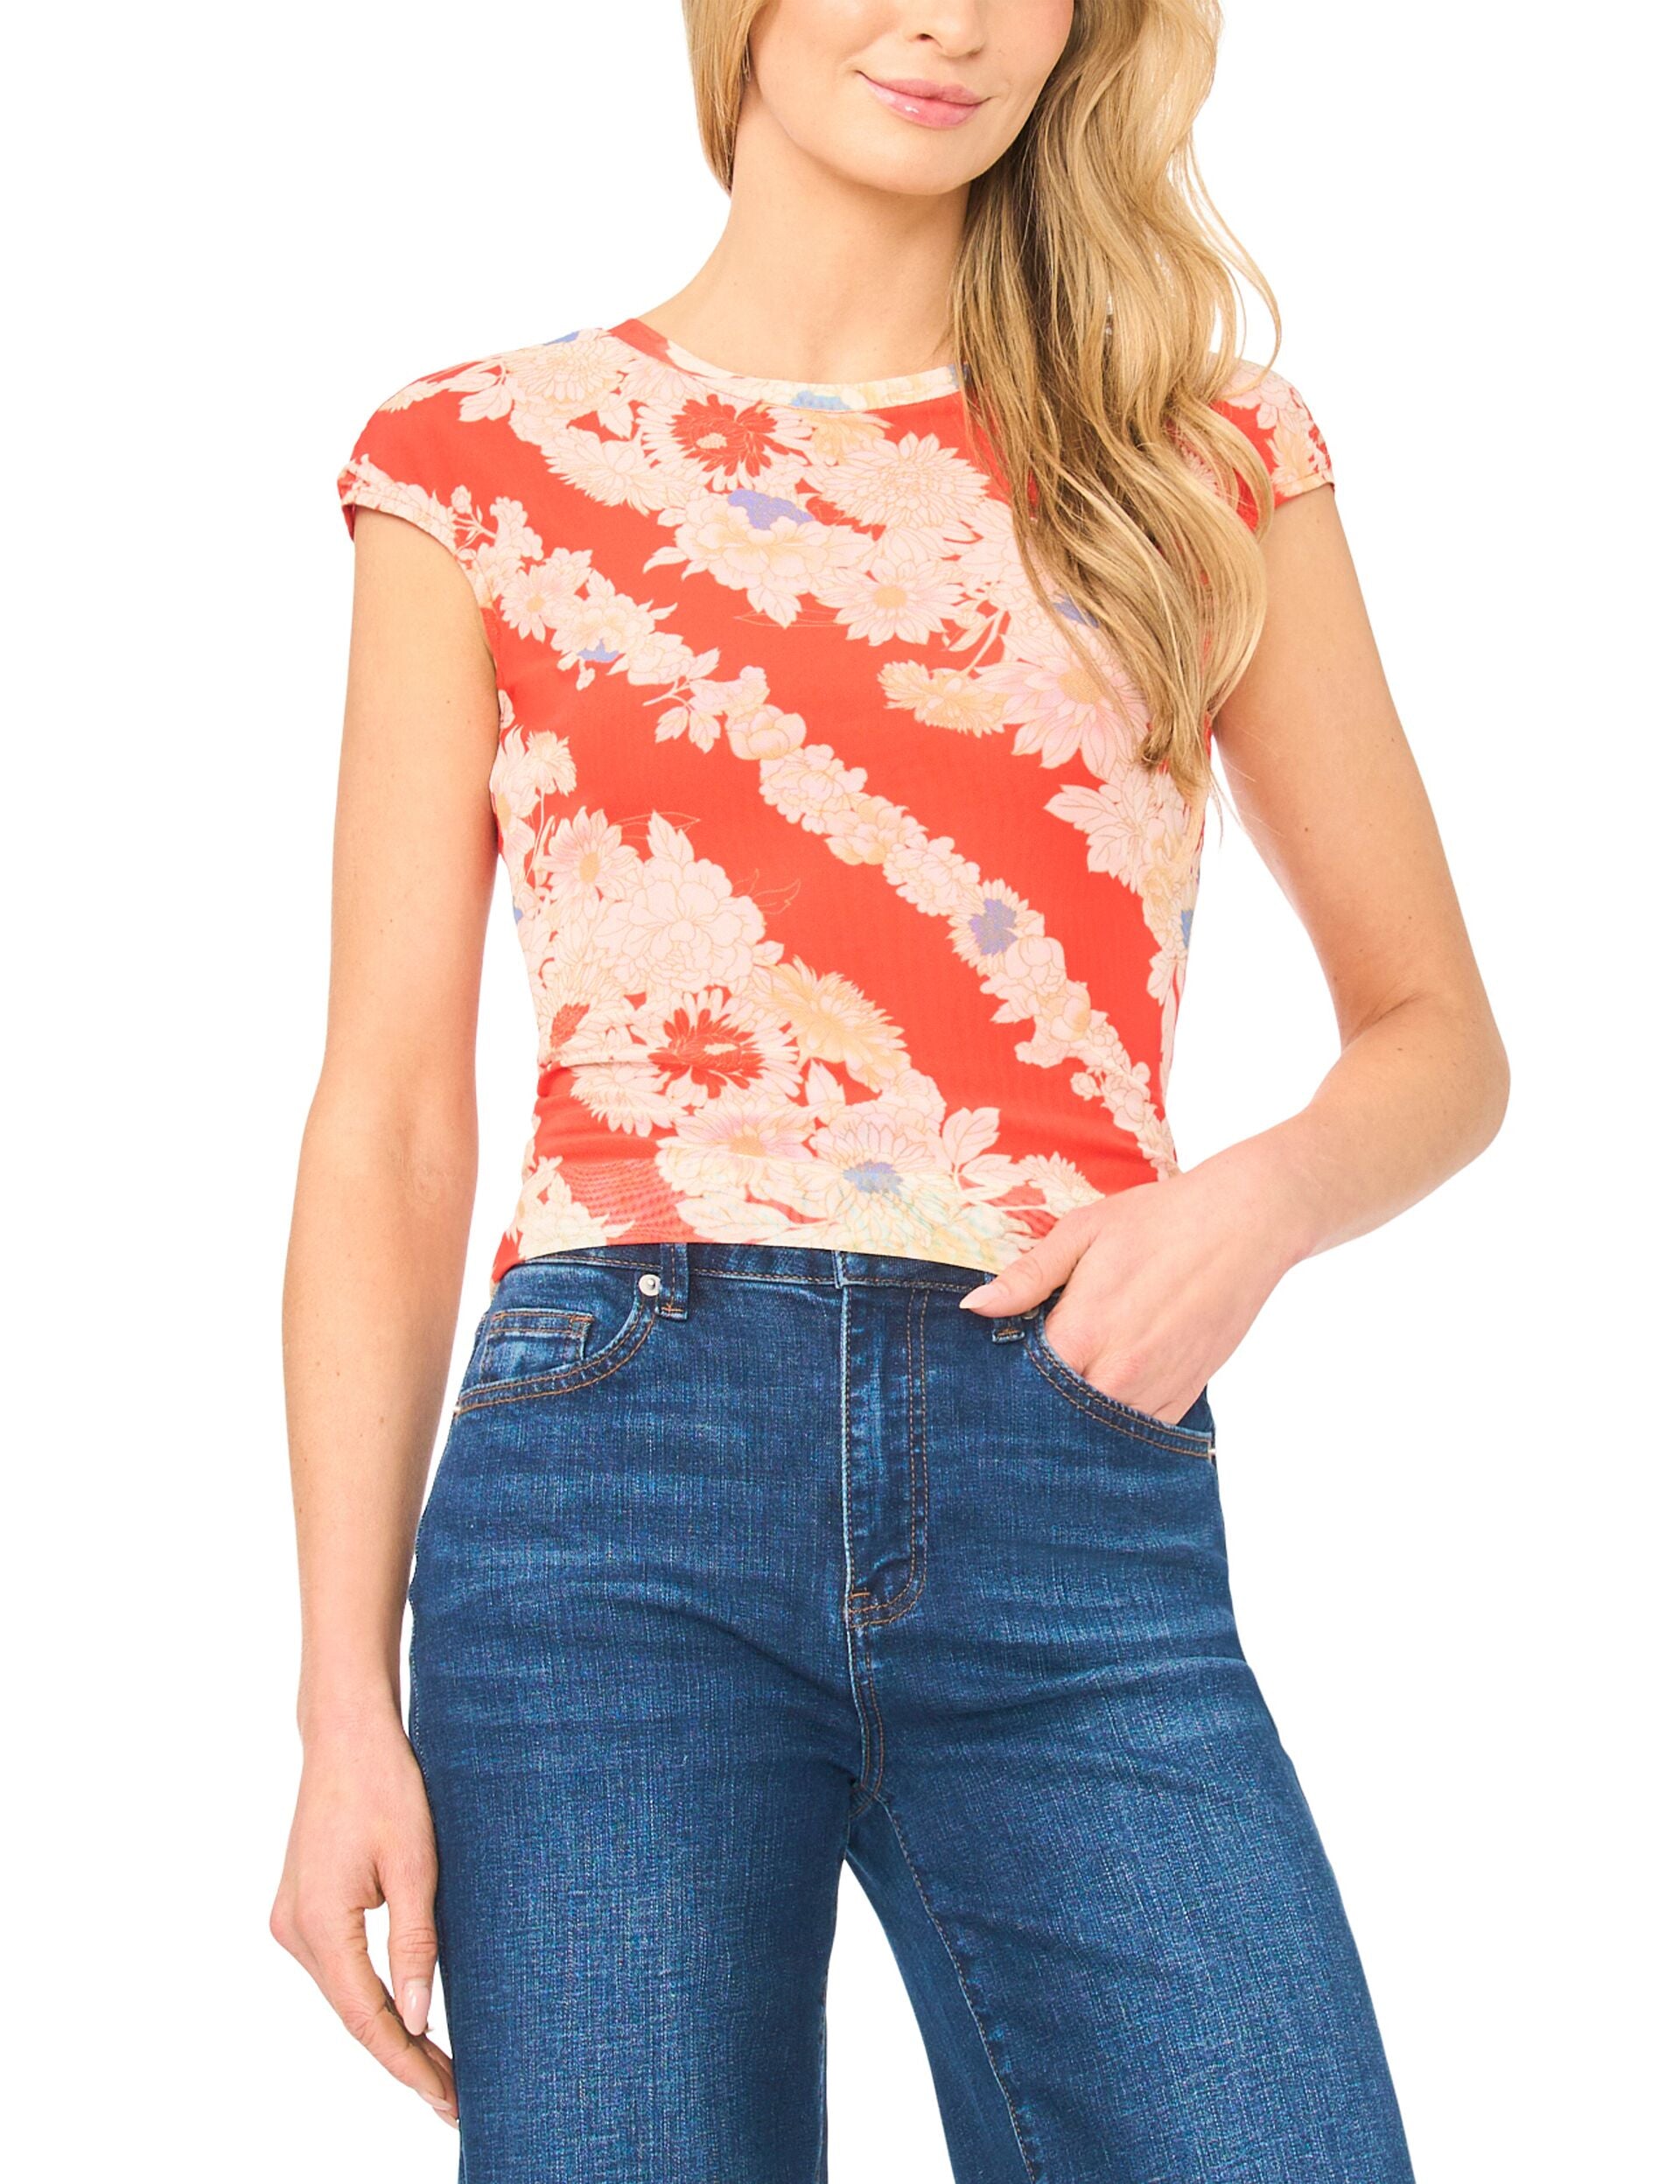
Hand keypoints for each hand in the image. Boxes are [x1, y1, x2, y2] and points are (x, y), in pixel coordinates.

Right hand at [270, 1710, 457, 2127]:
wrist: (347, 1733)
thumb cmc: (386, 1786)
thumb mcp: (415, 1864)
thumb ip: (416, 1943)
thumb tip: (418, 2018)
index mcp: (319, 1925)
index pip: (368, 2018)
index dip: (409, 2064)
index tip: (447, 2100)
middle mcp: (294, 1931)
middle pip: (354, 2015)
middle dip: (404, 2057)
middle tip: (454, 2098)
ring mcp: (293, 1920)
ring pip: (346, 1995)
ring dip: (390, 2029)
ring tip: (440, 2068)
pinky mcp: (304, 1907)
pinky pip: (341, 1968)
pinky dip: (373, 1996)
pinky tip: (407, 2017)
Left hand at [959, 1142, 1309, 1426]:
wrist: (1245, 1224)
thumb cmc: (1159, 1220)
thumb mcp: (1083, 1232)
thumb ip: (1028, 1276)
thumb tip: (976, 1307)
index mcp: (1083, 1332)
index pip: (1021, 1381)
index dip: (1003, 1377)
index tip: (992, 1368)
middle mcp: (1118, 1374)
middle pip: (1056, 1414)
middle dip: (1036, 1404)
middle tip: (1024, 1385)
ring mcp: (1156, 1390)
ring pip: (1098, 1429)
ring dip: (1078, 1415)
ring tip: (1067, 1386)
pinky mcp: (1186, 1394)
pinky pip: (1139, 1428)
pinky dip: (1118, 1417)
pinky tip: (1107, 1391)